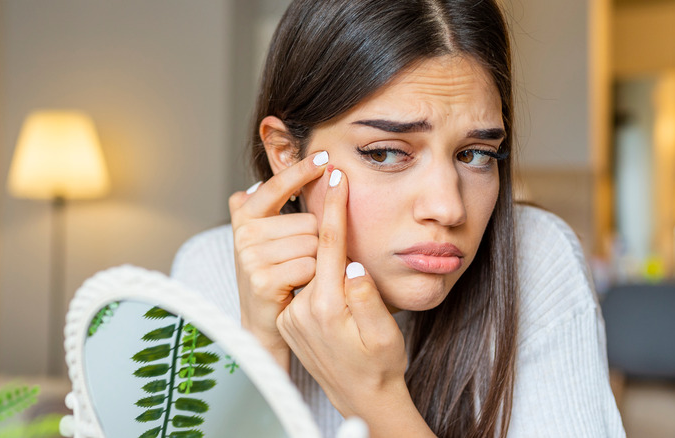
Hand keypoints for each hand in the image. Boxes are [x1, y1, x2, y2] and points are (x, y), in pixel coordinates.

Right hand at [228, 151, 328, 370]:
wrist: (264, 324)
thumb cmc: (276, 276)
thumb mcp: (269, 238)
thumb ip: (270, 207)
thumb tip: (265, 179)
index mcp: (245, 216)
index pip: (277, 186)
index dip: (300, 170)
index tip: (325, 158)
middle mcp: (244, 233)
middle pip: (308, 221)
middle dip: (316, 241)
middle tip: (300, 262)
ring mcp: (250, 256)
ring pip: (312, 243)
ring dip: (317, 261)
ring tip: (300, 276)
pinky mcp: (262, 279)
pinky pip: (309, 265)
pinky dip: (313, 278)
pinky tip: (299, 287)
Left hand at [276, 168, 433, 436]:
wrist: (362, 396)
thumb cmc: (381, 364)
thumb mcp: (384, 333)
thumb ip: (367, 298)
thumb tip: (352, 264)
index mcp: (328, 307)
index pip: (329, 243)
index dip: (334, 206)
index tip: (335, 176)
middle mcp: (302, 309)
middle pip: (313, 249)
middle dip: (324, 220)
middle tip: (331, 188)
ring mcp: (292, 315)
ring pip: (307, 264)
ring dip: (320, 246)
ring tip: (335, 236)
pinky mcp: (289, 319)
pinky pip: (303, 282)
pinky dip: (314, 268)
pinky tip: (328, 269)